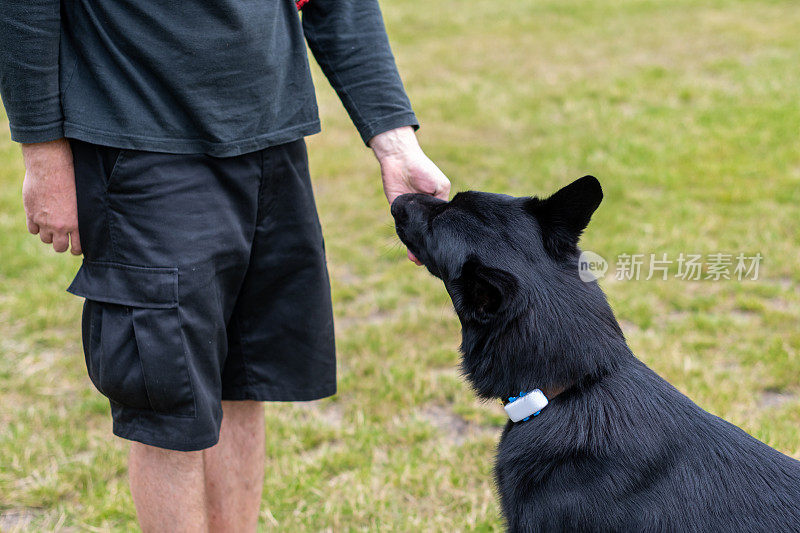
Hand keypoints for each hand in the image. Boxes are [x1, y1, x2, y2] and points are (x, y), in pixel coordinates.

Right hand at [21, 138, 81, 254]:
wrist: (51, 168)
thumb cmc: (72, 180)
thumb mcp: (84, 200)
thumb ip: (82, 216)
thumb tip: (84, 225)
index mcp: (77, 223)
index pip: (77, 248)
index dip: (76, 249)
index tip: (75, 246)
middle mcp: (60, 226)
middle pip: (59, 247)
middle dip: (62, 244)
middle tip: (63, 238)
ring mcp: (44, 221)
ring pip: (45, 239)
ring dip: (49, 235)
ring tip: (52, 226)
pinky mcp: (31, 214)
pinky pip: (32, 230)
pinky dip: (36, 227)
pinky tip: (41, 220)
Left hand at [370, 126, 449, 264]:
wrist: (400, 159)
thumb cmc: (423, 170)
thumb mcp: (440, 186)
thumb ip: (442, 203)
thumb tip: (441, 224)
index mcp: (437, 205)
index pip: (440, 224)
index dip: (441, 236)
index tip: (445, 250)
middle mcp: (423, 211)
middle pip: (426, 232)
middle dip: (428, 246)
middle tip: (432, 262)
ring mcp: (410, 212)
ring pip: (414, 233)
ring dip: (416, 247)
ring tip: (419, 262)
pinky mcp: (397, 209)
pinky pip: (401, 228)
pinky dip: (404, 239)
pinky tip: (409, 253)